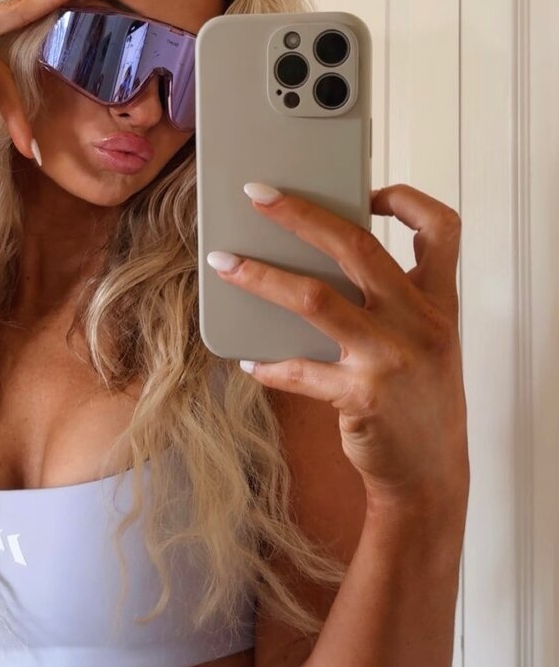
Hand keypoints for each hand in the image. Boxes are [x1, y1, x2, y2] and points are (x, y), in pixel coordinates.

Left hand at [206, 182, 468, 513]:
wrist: (431, 475)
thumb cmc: (419, 402)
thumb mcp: (425, 344)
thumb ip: (392, 302)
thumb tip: (315, 262)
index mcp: (437, 304)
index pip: (441, 230)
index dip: (406, 200)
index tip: (369, 191)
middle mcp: (419, 323)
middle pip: (356, 247)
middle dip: (300, 214)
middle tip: (257, 194)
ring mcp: (390, 359)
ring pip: (313, 298)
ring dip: (260, 277)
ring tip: (225, 263)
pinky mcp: (361, 397)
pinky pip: (298, 369)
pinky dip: (268, 363)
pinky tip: (249, 361)